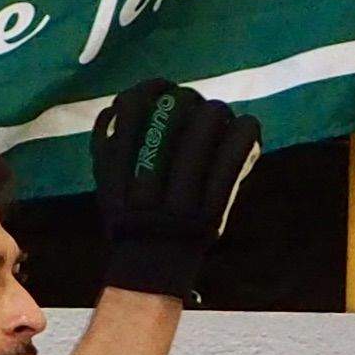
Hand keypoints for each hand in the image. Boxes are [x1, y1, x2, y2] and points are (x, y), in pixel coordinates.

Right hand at [88, 79, 264, 302]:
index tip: (161, 87)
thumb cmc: (131, 218)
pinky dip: (245, 134)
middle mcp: (147, 180)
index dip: (151, 89)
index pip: (134, 107)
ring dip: (217, 113)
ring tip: (220, 118)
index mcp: (117, 169)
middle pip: (176, 108)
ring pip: (208, 124)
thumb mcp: (107, 183)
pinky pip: (235, 155)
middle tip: (197, 107)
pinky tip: (247, 126)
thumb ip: (109, 147)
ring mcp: (181, 195)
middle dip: (189, 100)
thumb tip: (117, 108)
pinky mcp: (212, 209)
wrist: (152, 266)